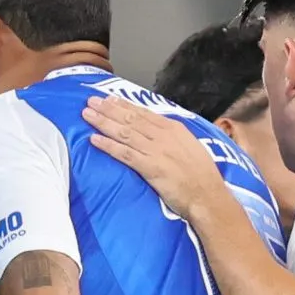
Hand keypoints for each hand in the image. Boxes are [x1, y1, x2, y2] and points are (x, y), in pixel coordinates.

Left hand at [81, 93, 222, 216]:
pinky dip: (108, 145)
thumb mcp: (191, 147)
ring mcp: (155, 150)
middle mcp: (163, 135)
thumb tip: (160, 132)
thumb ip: (174, 138)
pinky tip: (94, 140)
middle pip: (130, 118)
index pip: (143, 113)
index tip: (109, 99)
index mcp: (174, 128)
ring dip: (103, 122)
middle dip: (109, 109)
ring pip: (124, 132)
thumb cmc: (202, 176)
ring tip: (87, 115)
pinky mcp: (149, 167)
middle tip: (91, 101)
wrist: (208, 195)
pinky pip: (124, 153)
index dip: (124, 105)